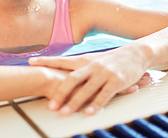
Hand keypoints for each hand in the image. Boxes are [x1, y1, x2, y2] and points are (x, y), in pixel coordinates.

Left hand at [29, 47, 150, 115]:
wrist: (136, 53)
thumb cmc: (112, 60)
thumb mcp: (94, 60)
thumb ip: (79, 68)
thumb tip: (62, 75)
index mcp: (84, 60)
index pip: (62, 60)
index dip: (46, 61)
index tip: (31, 62)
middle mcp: (92, 66)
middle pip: (72, 78)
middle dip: (60, 92)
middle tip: (50, 105)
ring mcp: (104, 73)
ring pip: (86, 88)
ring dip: (74, 102)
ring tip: (65, 113)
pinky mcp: (116, 81)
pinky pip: (104, 94)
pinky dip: (96, 104)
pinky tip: (88, 112)